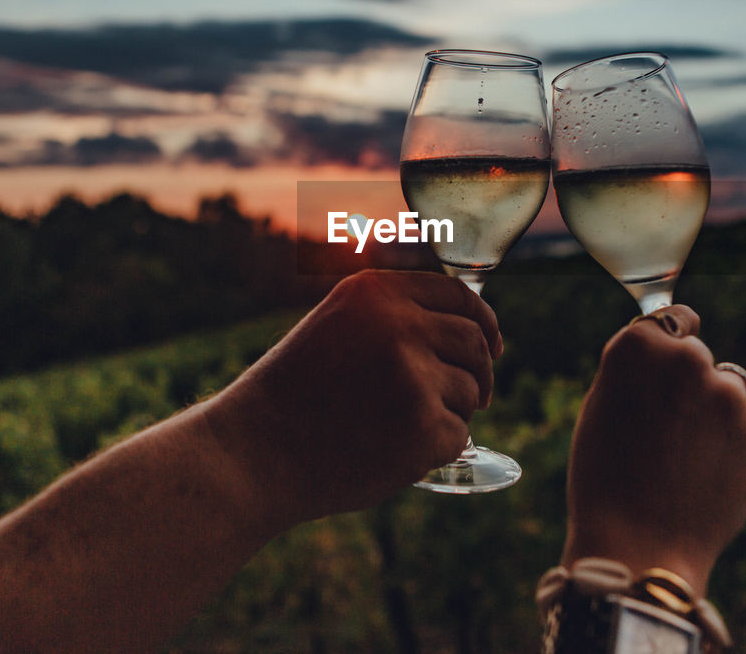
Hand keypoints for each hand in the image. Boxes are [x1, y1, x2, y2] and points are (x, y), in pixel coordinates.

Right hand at [206, 269, 501, 527]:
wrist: (253, 454)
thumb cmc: (296, 395)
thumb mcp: (338, 327)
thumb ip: (395, 317)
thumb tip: (473, 326)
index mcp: (377, 292)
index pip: (458, 296)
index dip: (483, 322)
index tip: (493, 345)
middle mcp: (399, 324)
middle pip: (474, 342)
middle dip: (481, 372)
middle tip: (478, 398)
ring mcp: (414, 375)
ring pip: (469, 392)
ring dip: (449, 413)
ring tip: (395, 428)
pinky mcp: (424, 426)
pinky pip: (457, 436)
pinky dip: (435, 450)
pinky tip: (390, 453)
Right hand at [561, 306, 745, 594]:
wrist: (638, 547)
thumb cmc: (605, 480)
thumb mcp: (601, 408)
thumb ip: (637, 371)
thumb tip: (670, 352)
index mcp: (639, 346)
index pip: (672, 320)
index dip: (669, 345)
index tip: (668, 366)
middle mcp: (689, 360)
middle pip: (700, 358)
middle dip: (690, 386)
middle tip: (668, 433)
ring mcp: (731, 395)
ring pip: (730, 392)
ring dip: (716, 415)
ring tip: (688, 462)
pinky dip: (739, 447)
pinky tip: (711, 477)